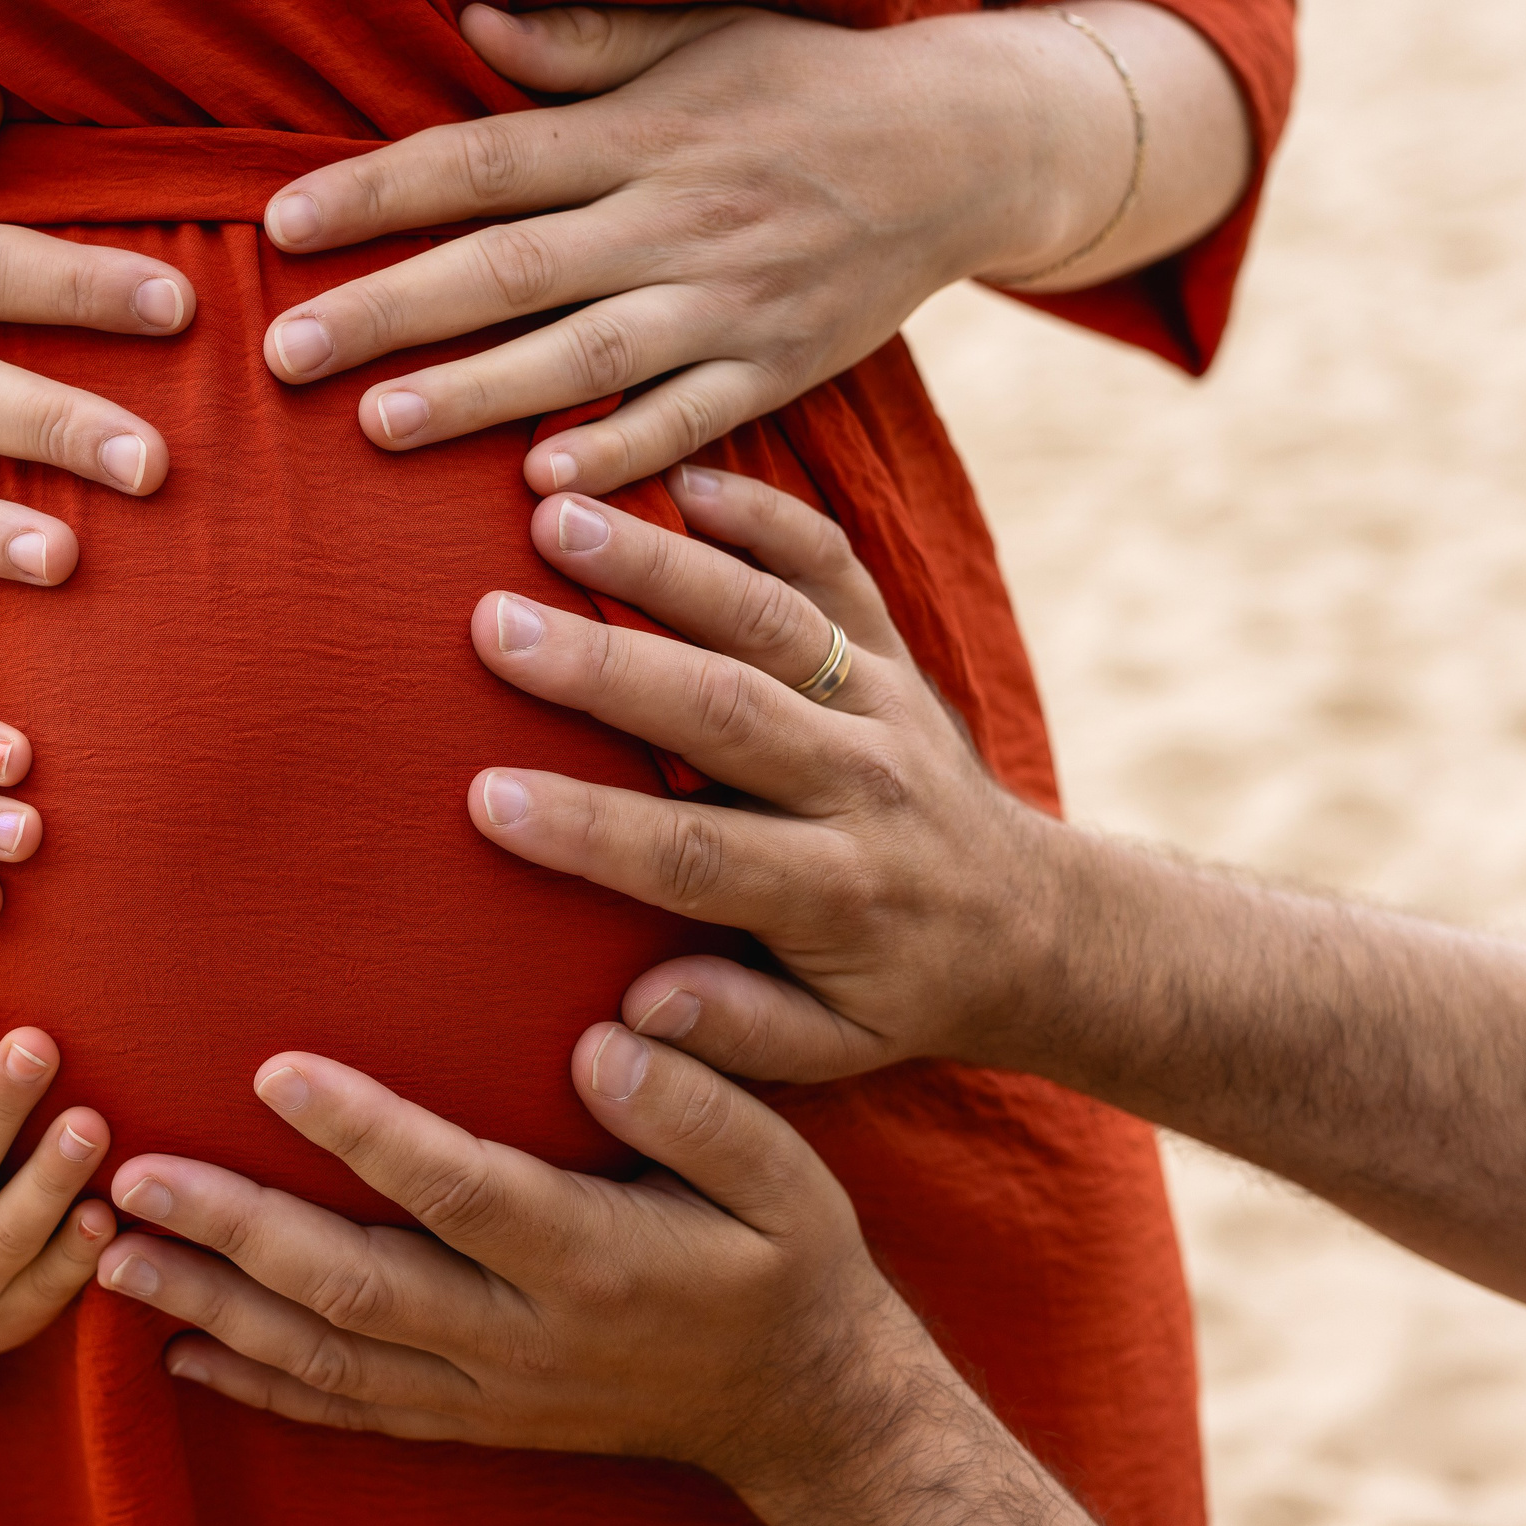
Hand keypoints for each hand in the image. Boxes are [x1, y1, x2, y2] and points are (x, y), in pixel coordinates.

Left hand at [92, 1032, 1154, 1525]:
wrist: (805, 1411)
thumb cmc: (785, 1264)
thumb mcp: (783, 1173)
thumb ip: (697, 1106)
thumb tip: (604, 1045)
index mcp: (594, 1258)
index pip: (460, 1191)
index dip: (365, 1136)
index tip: (274, 1069)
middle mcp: (524, 1337)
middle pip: (357, 1289)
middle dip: (236, 1233)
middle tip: (136, 1174)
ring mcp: (489, 1392)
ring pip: (330, 1359)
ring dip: (215, 1308)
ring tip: (116, 1252)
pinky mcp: (472, 1420)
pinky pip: (348, 1411)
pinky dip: (258, 1385)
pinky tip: (180, 1352)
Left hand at [259, 0, 1200, 493]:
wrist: (965, 147)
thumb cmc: (803, 86)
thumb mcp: (702, 36)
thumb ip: (583, 45)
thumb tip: (467, 30)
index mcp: (641, 131)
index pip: (484, 160)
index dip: (378, 192)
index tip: (279, 228)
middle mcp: (675, 216)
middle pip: (511, 266)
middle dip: (392, 310)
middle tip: (284, 356)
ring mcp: (728, 300)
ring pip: (585, 355)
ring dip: (479, 395)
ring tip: (377, 429)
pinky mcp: (778, 368)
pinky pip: (688, 420)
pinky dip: (619, 453)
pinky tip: (540, 491)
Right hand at [464, 466, 1065, 1076]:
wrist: (1040, 927)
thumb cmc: (901, 993)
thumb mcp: (835, 1050)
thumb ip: (737, 1033)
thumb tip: (635, 1014)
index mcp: (839, 893)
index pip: (696, 854)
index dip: (589, 828)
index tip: (484, 798)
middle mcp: (863, 784)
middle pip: (724, 710)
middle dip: (602, 665)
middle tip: (492, 623)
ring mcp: (880, 704)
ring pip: (769, 617)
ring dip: (658, 561)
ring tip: (552, 516)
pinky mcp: (891, 651)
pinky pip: (831, 564)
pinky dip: (761, 512)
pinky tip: (675, 474)